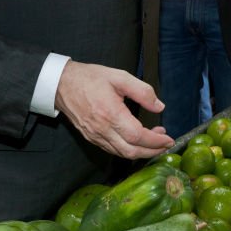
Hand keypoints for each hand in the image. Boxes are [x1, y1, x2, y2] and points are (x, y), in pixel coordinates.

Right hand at [54, 61, 173, 159]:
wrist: (61, 84)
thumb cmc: (90, 78)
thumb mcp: (120, 77)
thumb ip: (142, 91)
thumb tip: (159, 106)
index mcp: (111, 114)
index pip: (138, 136)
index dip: (155, 141)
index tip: (168, 139)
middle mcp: (102, 129)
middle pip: (131, 151)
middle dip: (152, 151)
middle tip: (165, 144)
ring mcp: (95, 136)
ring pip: (122, 154)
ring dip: (141, 152)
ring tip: (155, 141)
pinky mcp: (91, 138)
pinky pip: (112, 150)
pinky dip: (128, 150)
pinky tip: (137, 141)